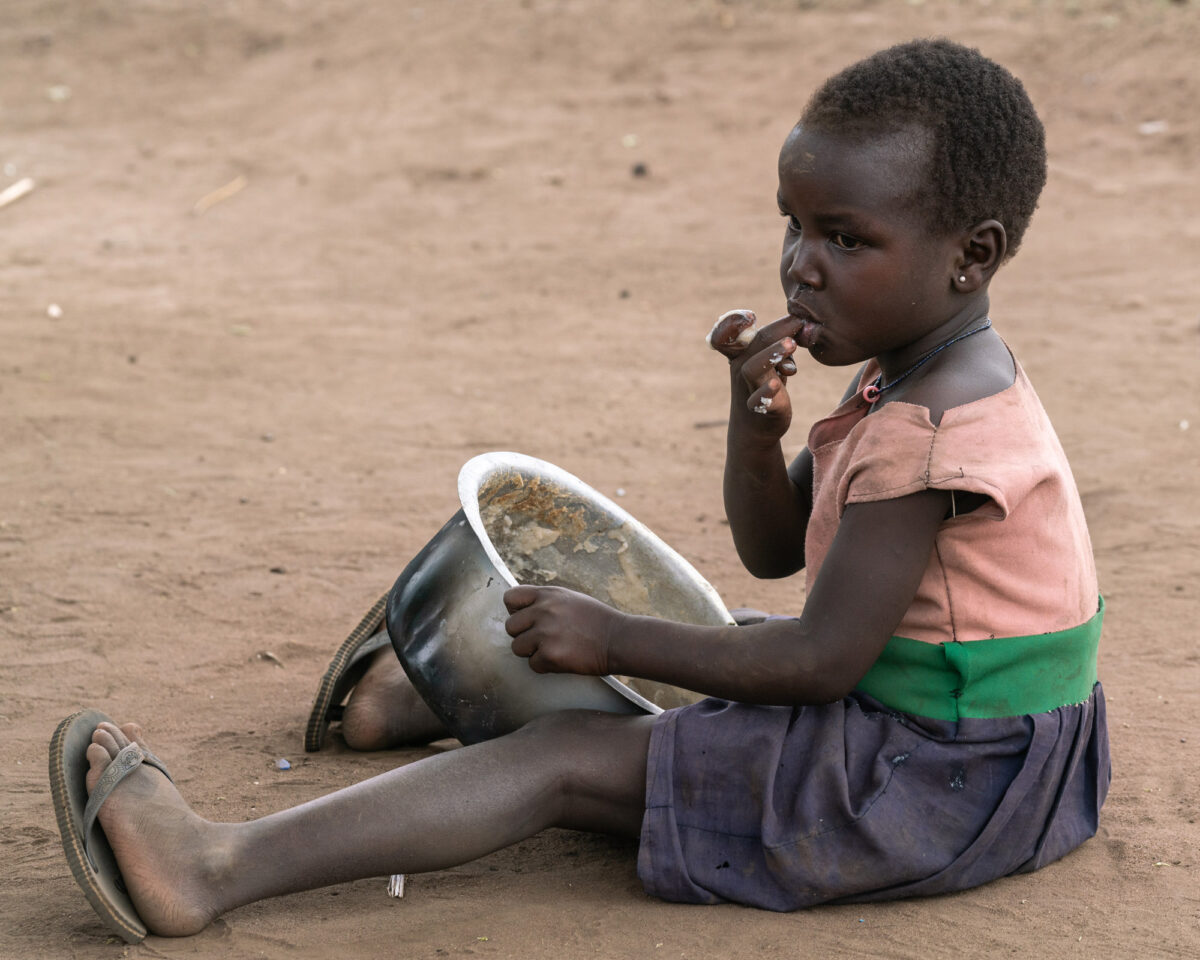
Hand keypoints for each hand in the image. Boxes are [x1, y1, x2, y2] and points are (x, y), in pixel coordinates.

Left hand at [503, 585, 623, 675]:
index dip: (515, 611)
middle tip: (543, 640)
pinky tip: (563, 659)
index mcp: (548, 594)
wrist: (619, 640)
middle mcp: (544, 611)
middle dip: (523, 635)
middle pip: (510, 627)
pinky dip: (545, 666)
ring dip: (532, 652)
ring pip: (517, 648)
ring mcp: (546, 633)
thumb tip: (522, 611)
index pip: (511, 598)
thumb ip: (546, 602)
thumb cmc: (597, 621)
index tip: (527, 620)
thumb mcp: (570, 600)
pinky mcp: (550, 655)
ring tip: (554, 649)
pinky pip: (533, 664)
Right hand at [708, 310, 803, 434]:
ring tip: (792, 345)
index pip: (727, 334)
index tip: (750, 316)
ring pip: (753, 369)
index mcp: (740, 353)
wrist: (756, 426)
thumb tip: (805, 322)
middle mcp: (740, 368)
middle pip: (754, 344)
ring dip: (772, 354)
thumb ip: (781, 340)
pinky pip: (759, 401)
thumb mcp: (770, 360)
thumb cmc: (765, 385)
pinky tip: (777, 385)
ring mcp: (748, 388)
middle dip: (776, 331)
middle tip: (799, 322)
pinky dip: (766, 392)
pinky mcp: (759, 409)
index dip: (732, 323)